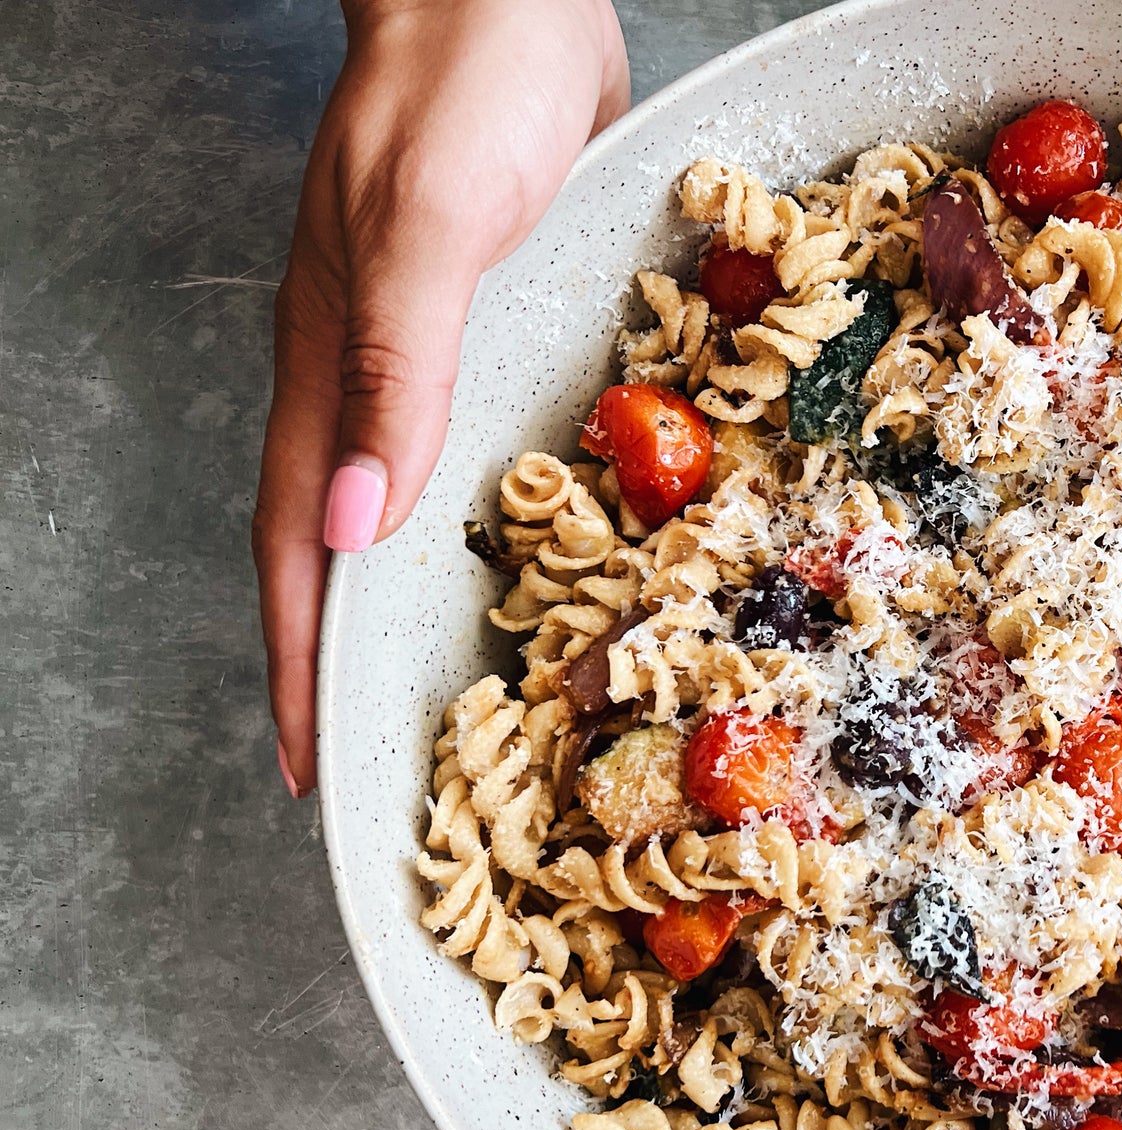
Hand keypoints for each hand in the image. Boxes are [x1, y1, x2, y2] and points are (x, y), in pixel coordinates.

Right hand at [253, 0, 628, 795]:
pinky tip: (534, 540)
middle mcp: (375, 373)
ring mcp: (435, 348)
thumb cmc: (460, 91)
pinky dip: (490, 510)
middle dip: (351, 654)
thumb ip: (395, 371)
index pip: (308, 546)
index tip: (312, 763)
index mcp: (334, 366)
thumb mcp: (425, 231)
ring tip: (452, 678)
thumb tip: (364, 523)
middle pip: (349, 543)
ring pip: (414, 499)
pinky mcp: (498, 317)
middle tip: (381, 753)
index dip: (305, 660)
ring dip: (420, 592)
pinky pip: (481, 441)